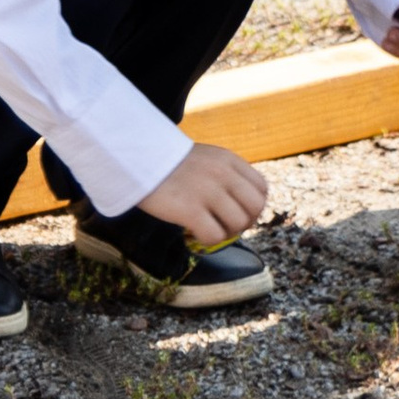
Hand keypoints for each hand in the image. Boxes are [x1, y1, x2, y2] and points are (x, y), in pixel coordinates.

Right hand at [139, 141, 268, 245]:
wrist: (137, 158)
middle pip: (255, 208)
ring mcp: (207, 191)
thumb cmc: (170, 163)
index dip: (254, 206)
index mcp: (228, 160)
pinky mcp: (190, 209)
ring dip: (226, 232)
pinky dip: (208, 240)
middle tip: (225, 225)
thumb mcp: (206, 158)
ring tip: (208, 227)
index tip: (238, 212)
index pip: (262, 189)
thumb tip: (242, 207)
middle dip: (245, 222)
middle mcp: (223, 174)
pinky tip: (194, 233)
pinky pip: (215, 236)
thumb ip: (226, 175)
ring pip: (238, 224)